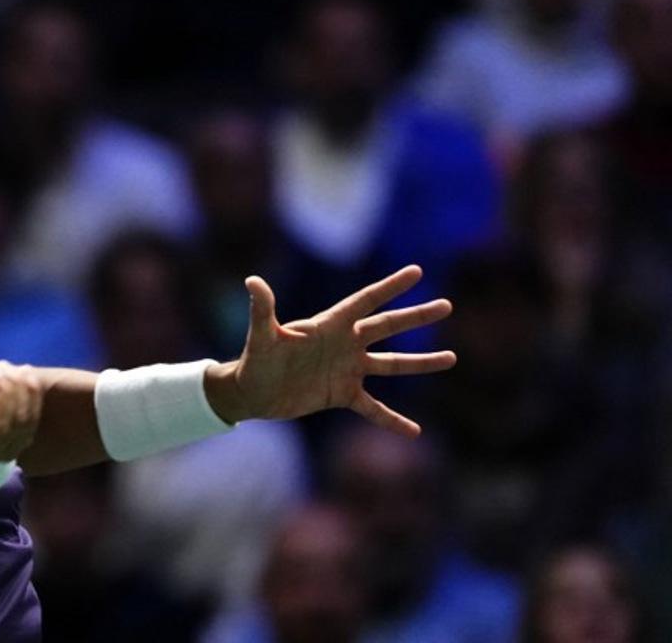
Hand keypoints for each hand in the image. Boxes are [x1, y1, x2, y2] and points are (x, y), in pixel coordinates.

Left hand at [210, 265, 455, 435]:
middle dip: (416, 317)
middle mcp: (344, 344)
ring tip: (451, 358)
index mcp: (330, 325)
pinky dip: (393, 420)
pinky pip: (374, 408)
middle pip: (387, 327)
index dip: (389, 287)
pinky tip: (415, 431)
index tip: (416, 271)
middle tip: (446, 305)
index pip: (365, 301)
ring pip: (391, 365)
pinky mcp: (342, 395)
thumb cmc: (254, 360)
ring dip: (420, 363)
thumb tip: (252, 282)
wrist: (251, 393)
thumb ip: (262, 310)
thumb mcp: (261, 336)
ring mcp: (346, 369)